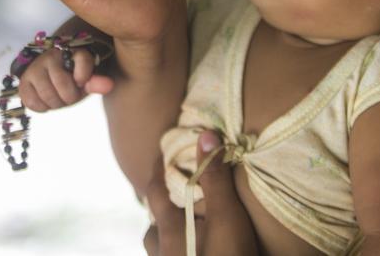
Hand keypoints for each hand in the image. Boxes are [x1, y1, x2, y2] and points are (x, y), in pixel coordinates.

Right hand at [17, 47, 114, 111]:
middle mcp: (50, 56)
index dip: (84, 78)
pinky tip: (46, 101)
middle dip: (69, 97)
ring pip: (48, 95)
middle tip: (69, 95)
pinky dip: (41, 107)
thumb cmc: (71, 78)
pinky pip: (32, 101)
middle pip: (63, 85)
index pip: (83, 60)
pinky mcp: (23, 83)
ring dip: (56, 103)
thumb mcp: (86, 80)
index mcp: (70, 51)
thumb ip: (96, 82)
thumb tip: (109, 85)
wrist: (48, 76)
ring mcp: (34, 68)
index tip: (81, 81)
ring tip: (58, 97)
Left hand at [143, 131, 257, 255]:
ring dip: (171, 236)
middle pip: (154, 225)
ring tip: (188, 229)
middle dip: (163, 211)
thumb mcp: (225, 217)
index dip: (158, 170)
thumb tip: (206, 135)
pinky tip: (198, 250)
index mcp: (167, 229)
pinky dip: (182, 251)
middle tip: (176, 198)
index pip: (155, 191)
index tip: (162, 155)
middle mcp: (162, 250)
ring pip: (161, 247)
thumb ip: (215, 179)